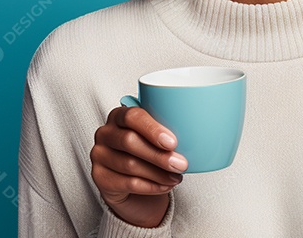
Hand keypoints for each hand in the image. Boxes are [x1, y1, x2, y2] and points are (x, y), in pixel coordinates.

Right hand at [90, 105, 188, 227]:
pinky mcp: (100, 178)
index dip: (152, 129)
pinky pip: (127, 183)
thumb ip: (172, 127)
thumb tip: (204, 125)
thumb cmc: (151, 150)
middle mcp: (105, 133)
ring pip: (129, 165)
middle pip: (129, 142)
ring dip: (158, 173)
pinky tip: (165, 185)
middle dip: (159, 155)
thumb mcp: (161, 135)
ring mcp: (99, 156)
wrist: (135, 182)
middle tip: (182, 164)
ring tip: (177, 177)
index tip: (173, 142)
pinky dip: (151, 186)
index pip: (132, 116)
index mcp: (120, 115)